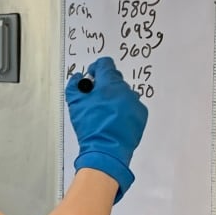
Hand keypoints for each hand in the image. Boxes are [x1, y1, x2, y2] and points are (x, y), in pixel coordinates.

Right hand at [65, 57, 147, 202]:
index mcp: (109, 83)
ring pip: (124, 93)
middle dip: (104, 85)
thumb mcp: (75, 103)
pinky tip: (114, 120)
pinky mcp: (140, 115)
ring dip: (115, 97)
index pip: (105, 64)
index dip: (96, 68)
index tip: (92, 77)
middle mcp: (125, 90)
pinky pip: (132, 106)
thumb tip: (79, 77)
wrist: (105, 150)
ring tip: (105, 112)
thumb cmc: (90, 126)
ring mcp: (135, 103)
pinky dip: (124, 110)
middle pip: (115, 79)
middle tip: (95, 98)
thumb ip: (75, 85)